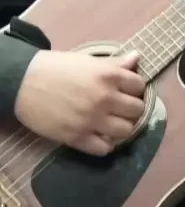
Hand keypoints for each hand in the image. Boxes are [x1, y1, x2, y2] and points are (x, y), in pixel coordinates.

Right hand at [14, 49, 145, 155]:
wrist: (22, 83)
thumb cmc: (55, 68)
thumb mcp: (87, 60)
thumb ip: (114, 63)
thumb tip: (136, 57)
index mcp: (107, 75)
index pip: (139, 86)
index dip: (134, 88)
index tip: (126, 91)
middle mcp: (104, 98)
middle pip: (137, 110)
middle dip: (131, 108)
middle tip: (120, 108)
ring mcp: (92, 120)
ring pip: (126, 131)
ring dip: (122, 127)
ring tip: (111, 123)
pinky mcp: (78, 138)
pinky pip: (105, 148)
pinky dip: (106, 144)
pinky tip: (99, 136)